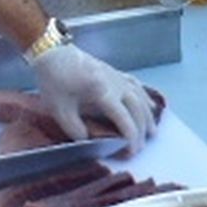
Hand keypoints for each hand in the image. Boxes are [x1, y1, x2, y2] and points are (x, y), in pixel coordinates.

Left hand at [29, 41, 157, 152]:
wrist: (53, 53)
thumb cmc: (54, 81)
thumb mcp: (59, 109)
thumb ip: (75, 129)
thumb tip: (90, 142)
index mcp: (102, 92)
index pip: (124, 118)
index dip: (130, 137)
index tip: (131, 152)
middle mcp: (115, 83)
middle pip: (137, 108)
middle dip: (141, 130)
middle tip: (140, 148)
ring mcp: (117, 76)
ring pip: (140, 97)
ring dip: (148, 116)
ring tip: (153, 132)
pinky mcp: (115, 72)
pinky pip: (136, 85)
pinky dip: (145, 97)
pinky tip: (150, 105)